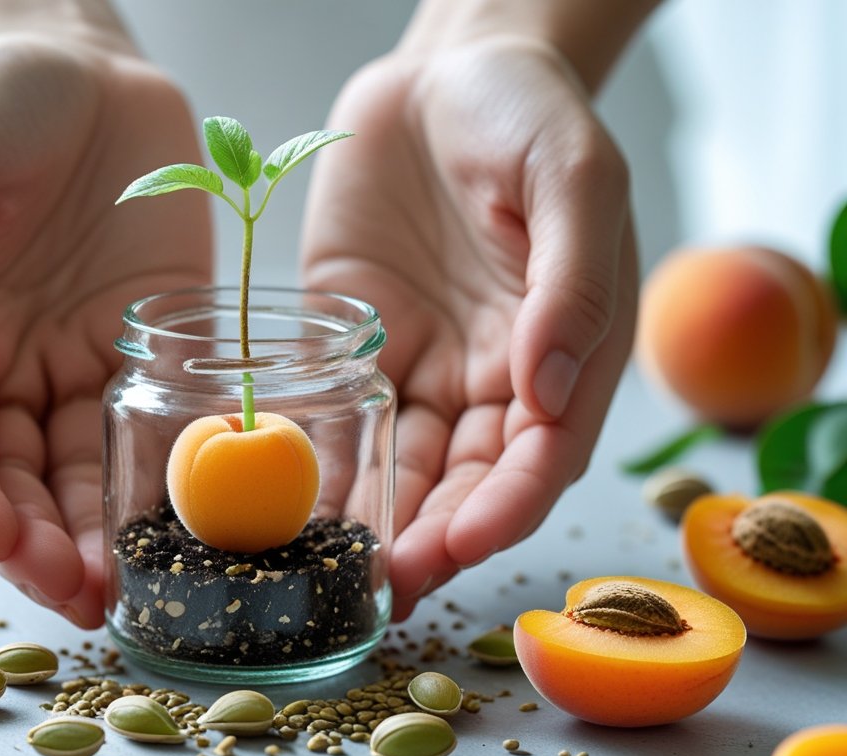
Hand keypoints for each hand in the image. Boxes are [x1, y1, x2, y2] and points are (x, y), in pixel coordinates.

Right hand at [0, 34, 209, 627]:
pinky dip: (160, 486)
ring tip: (125, 591)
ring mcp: (79, 370)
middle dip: (35, 546)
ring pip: (80, 478)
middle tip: (75, 594)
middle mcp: (6, 373)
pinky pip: (154, 431)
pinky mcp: (150, 356)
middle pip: (12, 485)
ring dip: (96, 540)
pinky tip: (181, 530)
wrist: (89, 70)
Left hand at [302, 36, 636, 619]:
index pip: (541, 454)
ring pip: (401, 464)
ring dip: (374, 519)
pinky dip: (320, 461)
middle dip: (434, 536)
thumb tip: (546, 388)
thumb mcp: (572, 177)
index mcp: (561, 351)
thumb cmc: (527, 113)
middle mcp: (491, 375)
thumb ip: (571, 283)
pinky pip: (338, 414)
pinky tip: (287, 498)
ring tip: (332, 566)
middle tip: (387, 581)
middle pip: (466, 479)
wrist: (445, 70)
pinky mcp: (357, 343)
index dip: (507, 507)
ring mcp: (421, 363)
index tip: (464, 545)